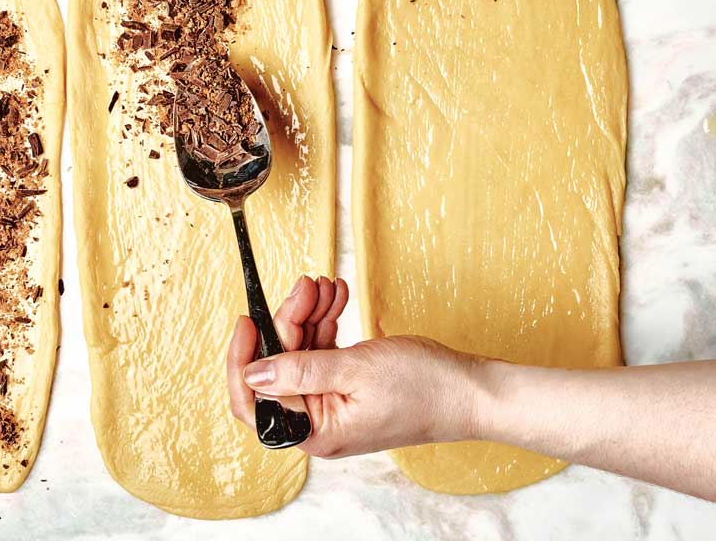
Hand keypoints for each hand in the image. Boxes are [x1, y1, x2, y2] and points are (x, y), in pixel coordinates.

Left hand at [226, 275, 484, 458]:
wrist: (472, 392)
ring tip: (327, 286)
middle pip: (279, 366)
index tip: (248, 319)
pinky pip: (324, 350)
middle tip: (307, 285)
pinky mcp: (349, 386)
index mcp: (315, 431)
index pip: (254, 401)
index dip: (243, 359)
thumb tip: (252, 372)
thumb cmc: (424, 389)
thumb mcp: (355, 370)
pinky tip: (337, 297)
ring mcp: (334, 403)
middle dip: (289, 320)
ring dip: (310, 315)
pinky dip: (327, 322)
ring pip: (302, 352)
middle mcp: (320, 422)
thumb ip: (299, 370)